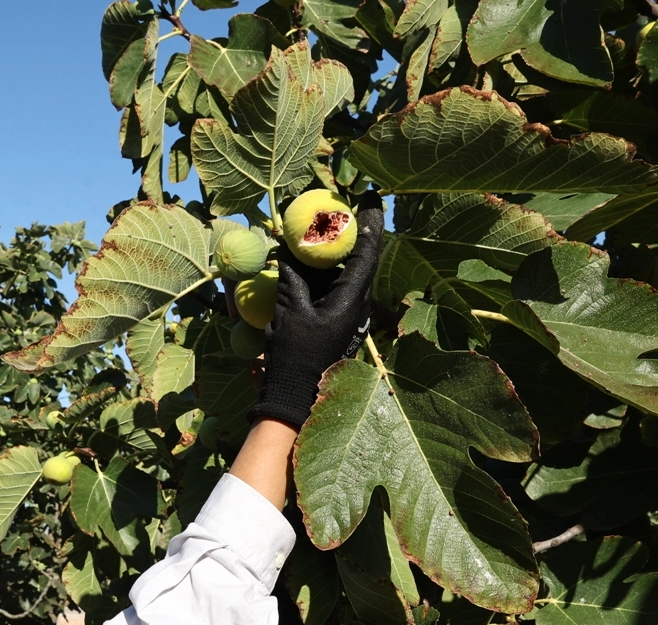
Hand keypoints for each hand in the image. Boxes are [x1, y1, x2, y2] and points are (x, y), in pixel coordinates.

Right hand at [249, 193, 384, 428]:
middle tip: (336, 206)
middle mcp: (358, 304)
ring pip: (346, 272)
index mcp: (353, 298)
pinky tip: (304, 264)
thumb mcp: (289, 311)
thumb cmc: (294, 356)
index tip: (369, 194)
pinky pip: (334, 289)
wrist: (295, 399)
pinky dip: (322, 273)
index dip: (369, 219)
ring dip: (331, 253)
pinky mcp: (338, 323)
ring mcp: (349, 315)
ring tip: (315, 230)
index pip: (368, 249)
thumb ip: (291, 275)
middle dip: (348, 230)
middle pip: (359, 256)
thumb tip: (287, 245)